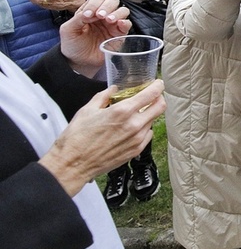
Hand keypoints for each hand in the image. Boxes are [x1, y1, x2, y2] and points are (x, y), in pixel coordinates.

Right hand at [37, 81, 165, 196]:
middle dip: (158, 99)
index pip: (152, 94)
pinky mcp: (136, 150)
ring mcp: (137, 139)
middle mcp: (134, 125)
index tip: (157, 84)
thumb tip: (114, 89)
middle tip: (150, 97)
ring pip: (153, 121)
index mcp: (123, 111)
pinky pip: (147, 135)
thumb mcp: (87, 110)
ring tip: (133, 115)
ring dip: (147, 115)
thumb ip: (104, 96)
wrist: (73, 164)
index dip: (158, 86)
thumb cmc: (77, 137)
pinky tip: (130, 129)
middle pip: (160, 107)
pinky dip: (143, 129)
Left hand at [59, 0, 131, 77]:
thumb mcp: (68, 30)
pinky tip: (119, 24)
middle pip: (112, 1)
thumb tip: (90, 12)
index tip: (87, 15)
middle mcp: (103, 15)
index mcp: (90, 11)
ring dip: (117, 13)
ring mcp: (112, 24)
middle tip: (100, 15)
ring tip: (109, 20)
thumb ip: (77, 18)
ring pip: (122, 10)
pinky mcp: (120, 34)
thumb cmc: (73, 45)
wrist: (79, 61)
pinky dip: (125, 22)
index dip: (93, 4)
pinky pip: (127, 24)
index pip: (96, 0)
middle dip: (107, 6)